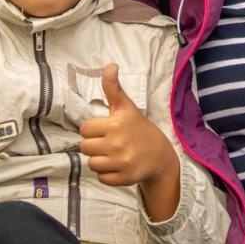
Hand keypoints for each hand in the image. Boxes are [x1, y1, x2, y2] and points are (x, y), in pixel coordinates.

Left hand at [78, 64, 174, 187]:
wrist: (160, 155)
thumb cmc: (139, 128)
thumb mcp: (126, 106)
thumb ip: (113, 87)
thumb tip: (110, 65)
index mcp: (116, 124)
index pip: (85, 129)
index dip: (93, 129)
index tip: (105, 129)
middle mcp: (117, 143)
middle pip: (85, 147)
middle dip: (94, 145)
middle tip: (108, 142)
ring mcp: (121, 162)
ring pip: (91, 163)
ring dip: (99, 160)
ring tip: (112, 155)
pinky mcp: (123, 178)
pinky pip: (101, 178)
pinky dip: (106, 174)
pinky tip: (117, 166)